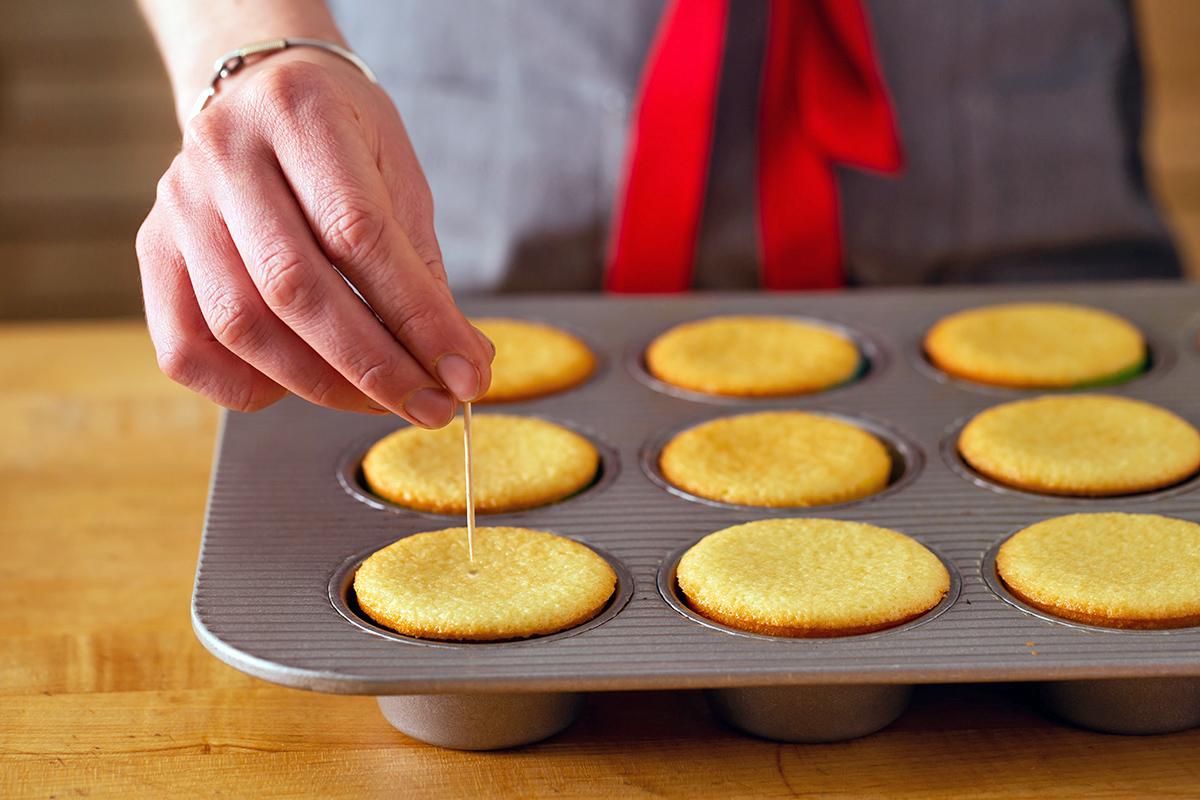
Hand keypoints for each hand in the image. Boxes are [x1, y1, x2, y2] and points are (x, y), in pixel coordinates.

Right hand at [136, 49, 490, 426]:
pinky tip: (303, 383)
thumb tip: (461, 364)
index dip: (416, 316)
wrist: (260, 93)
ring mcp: (178, 205)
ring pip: (240, 326)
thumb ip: (421, 269)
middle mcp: (223, 153)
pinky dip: (249, 386)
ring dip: (322, 384)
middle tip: (432, 406)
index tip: (465, 372)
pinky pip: (187, 349)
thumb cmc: (344, 138)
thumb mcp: (398, 175)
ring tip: (381, 399)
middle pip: (293, 287)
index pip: (357, 233)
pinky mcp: (153, 251)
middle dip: (373, 366)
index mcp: (298, 112)